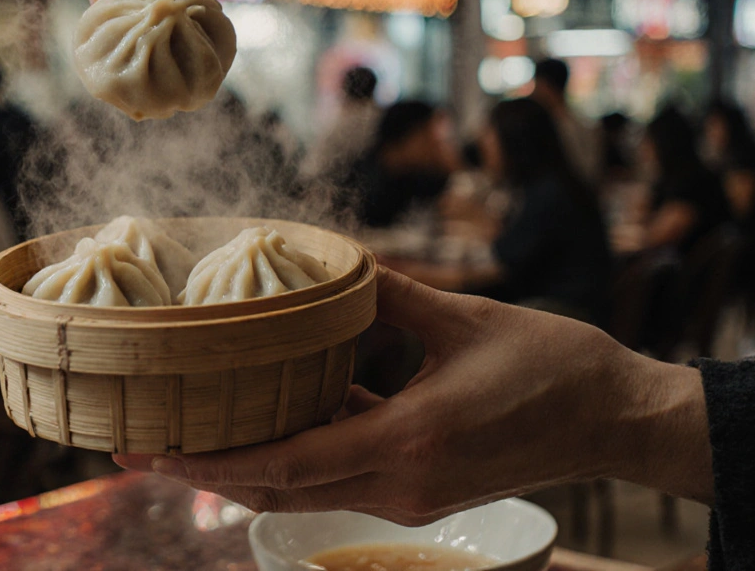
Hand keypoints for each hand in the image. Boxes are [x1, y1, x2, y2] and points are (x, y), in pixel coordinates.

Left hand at [116, 268, 712, 523]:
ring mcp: (409, 494)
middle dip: (204, 471)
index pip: (284, 463)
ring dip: (244, 468)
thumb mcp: (463, 317)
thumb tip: (332, 260)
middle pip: (278, 488)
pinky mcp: (420, 489)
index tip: (153, 448)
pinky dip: (296, 455)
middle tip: (138, 447)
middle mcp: (399, 481)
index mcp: (406, 440)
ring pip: (304, 489)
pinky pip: (339, 478)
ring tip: (185, 435)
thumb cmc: (553, 366)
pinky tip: (271, 416)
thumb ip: (389, 292)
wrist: (617, 419)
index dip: (210, 460)